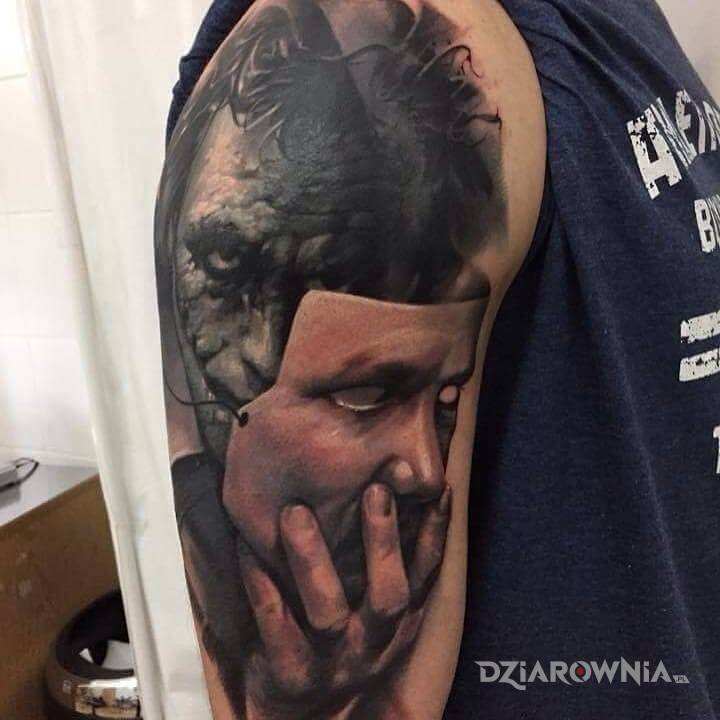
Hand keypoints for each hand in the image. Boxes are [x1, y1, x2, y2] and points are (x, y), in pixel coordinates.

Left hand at [237, 483, 451, 719]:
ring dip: (312, 559)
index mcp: (398, 625)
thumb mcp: (375, 619)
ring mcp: (334, 662)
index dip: (435, 535)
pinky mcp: (292, 675)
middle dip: (383, 541)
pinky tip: (246, 545)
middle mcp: (373, 644)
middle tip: (375, 489)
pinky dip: (261, 582)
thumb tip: (388, 494)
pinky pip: (274, 623)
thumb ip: (382, 570)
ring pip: (328, 611)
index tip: (438, 489)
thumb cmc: (340, 648)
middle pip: (388, 594)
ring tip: (294, 513)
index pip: (425, 576)